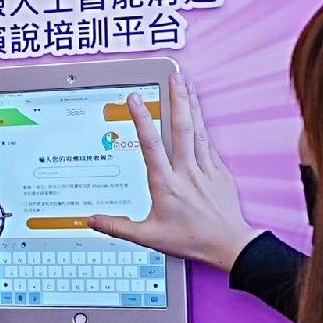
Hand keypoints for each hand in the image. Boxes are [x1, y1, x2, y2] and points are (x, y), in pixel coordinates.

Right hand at [85, 75, 260, 268]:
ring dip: (192, 105)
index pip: (151, 146)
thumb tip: (91, 220)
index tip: (134, 100)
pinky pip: (209, 144)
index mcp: (167, 184)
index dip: (141, 120)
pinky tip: (198, 114)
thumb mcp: (148, 237)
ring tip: (187, 85)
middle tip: (174, 77)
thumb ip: (118, 227)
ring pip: (199, 131)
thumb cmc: (191, 240)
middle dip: (178, 100)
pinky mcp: (220, 172)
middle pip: (182, 129)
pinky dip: (203, 125)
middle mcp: (187, 172)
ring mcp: (206, 170)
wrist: (230, 245)